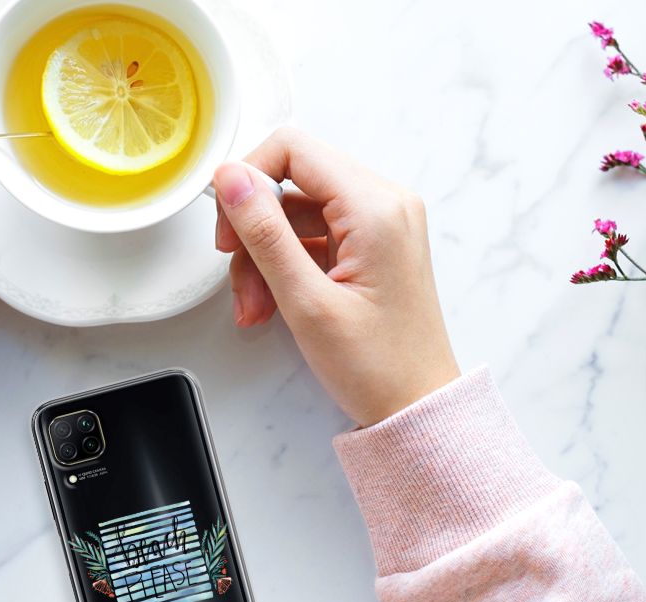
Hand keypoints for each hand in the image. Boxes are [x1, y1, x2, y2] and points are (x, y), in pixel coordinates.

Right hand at [213, 128, 458, 426]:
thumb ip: (265, 233)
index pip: (293, 149)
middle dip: (254, 230)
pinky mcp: (372, 245)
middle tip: (238, 276)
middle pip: (292, 182)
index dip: (248, 179)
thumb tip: (231, 178)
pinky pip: (313, 236)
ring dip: (265, 257)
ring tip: (255, 307)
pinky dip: (286, 266)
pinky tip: (272, 305)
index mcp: (376, 207)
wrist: (417, 407)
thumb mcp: (306, 301)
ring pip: (296, 213)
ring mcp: (380, 224)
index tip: (228, 225)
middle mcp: (384, 204)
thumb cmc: (377, 366)